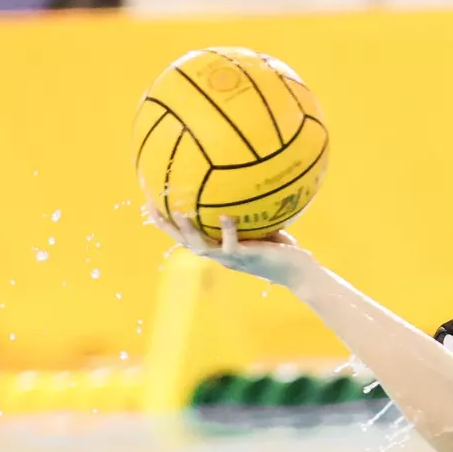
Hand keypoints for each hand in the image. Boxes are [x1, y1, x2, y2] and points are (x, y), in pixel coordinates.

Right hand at [144, 205, 318, 292]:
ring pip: (202, 247)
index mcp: (219, 248)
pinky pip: (233, 244)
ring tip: (179, 213)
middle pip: (185, 242)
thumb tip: (245, 178)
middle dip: (167, 226)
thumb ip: (249, 210)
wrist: (300, 273)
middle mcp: (221, 255)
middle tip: (153, 206)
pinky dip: (228, 230)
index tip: (151, 203)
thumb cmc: (283, 249)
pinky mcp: (248, 258)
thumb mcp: (262, 226)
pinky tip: (226, 216)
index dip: (167, 223)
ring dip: (189, 231)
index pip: (187, 236)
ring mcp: (233, 259)